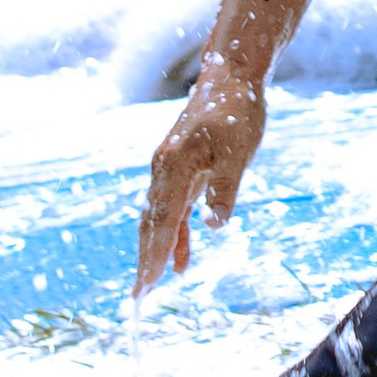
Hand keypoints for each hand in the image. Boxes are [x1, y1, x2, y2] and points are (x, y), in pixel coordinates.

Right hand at [135, 62, 267, 293]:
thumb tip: (215, 225)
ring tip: (150, 286)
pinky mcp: (180, 168)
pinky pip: (172, 208)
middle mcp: (164, 169)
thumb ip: (224, 188)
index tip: (145, 285)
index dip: (152, 255)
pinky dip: (173, 234)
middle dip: (144, 260)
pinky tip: (179, 261)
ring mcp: (170, 169)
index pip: (161, 220)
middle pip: (150, 223)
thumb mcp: (239, 151)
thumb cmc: (237, 112)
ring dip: (153, 250)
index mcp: (174, 166)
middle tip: (137, 298)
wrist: (231, 78)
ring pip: (158, 217)